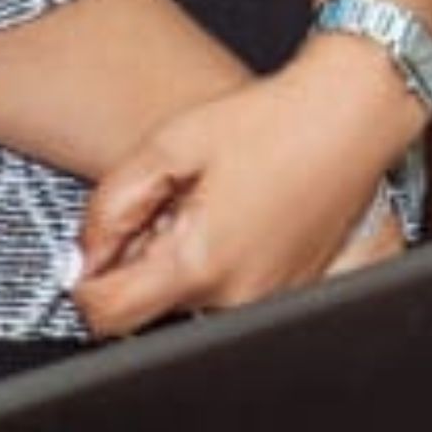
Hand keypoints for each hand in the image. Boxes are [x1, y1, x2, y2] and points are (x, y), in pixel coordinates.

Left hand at [69, 40, 421, 332]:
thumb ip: (111, 206)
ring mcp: (268, 301)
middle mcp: (236, 297)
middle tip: (167, 205)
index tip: (93, 253)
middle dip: (140, 263)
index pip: (107, 316)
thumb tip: (82, 258)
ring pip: (190, 301)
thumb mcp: (169, 145)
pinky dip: (219, 264)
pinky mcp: (290, 294)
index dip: (86, 284)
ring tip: (209, 205)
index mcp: (199, 264)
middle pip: (150, 309)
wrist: (349, 115)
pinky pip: (231, 293)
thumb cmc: (270, 122)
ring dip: (181, 263)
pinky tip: (238, 218)